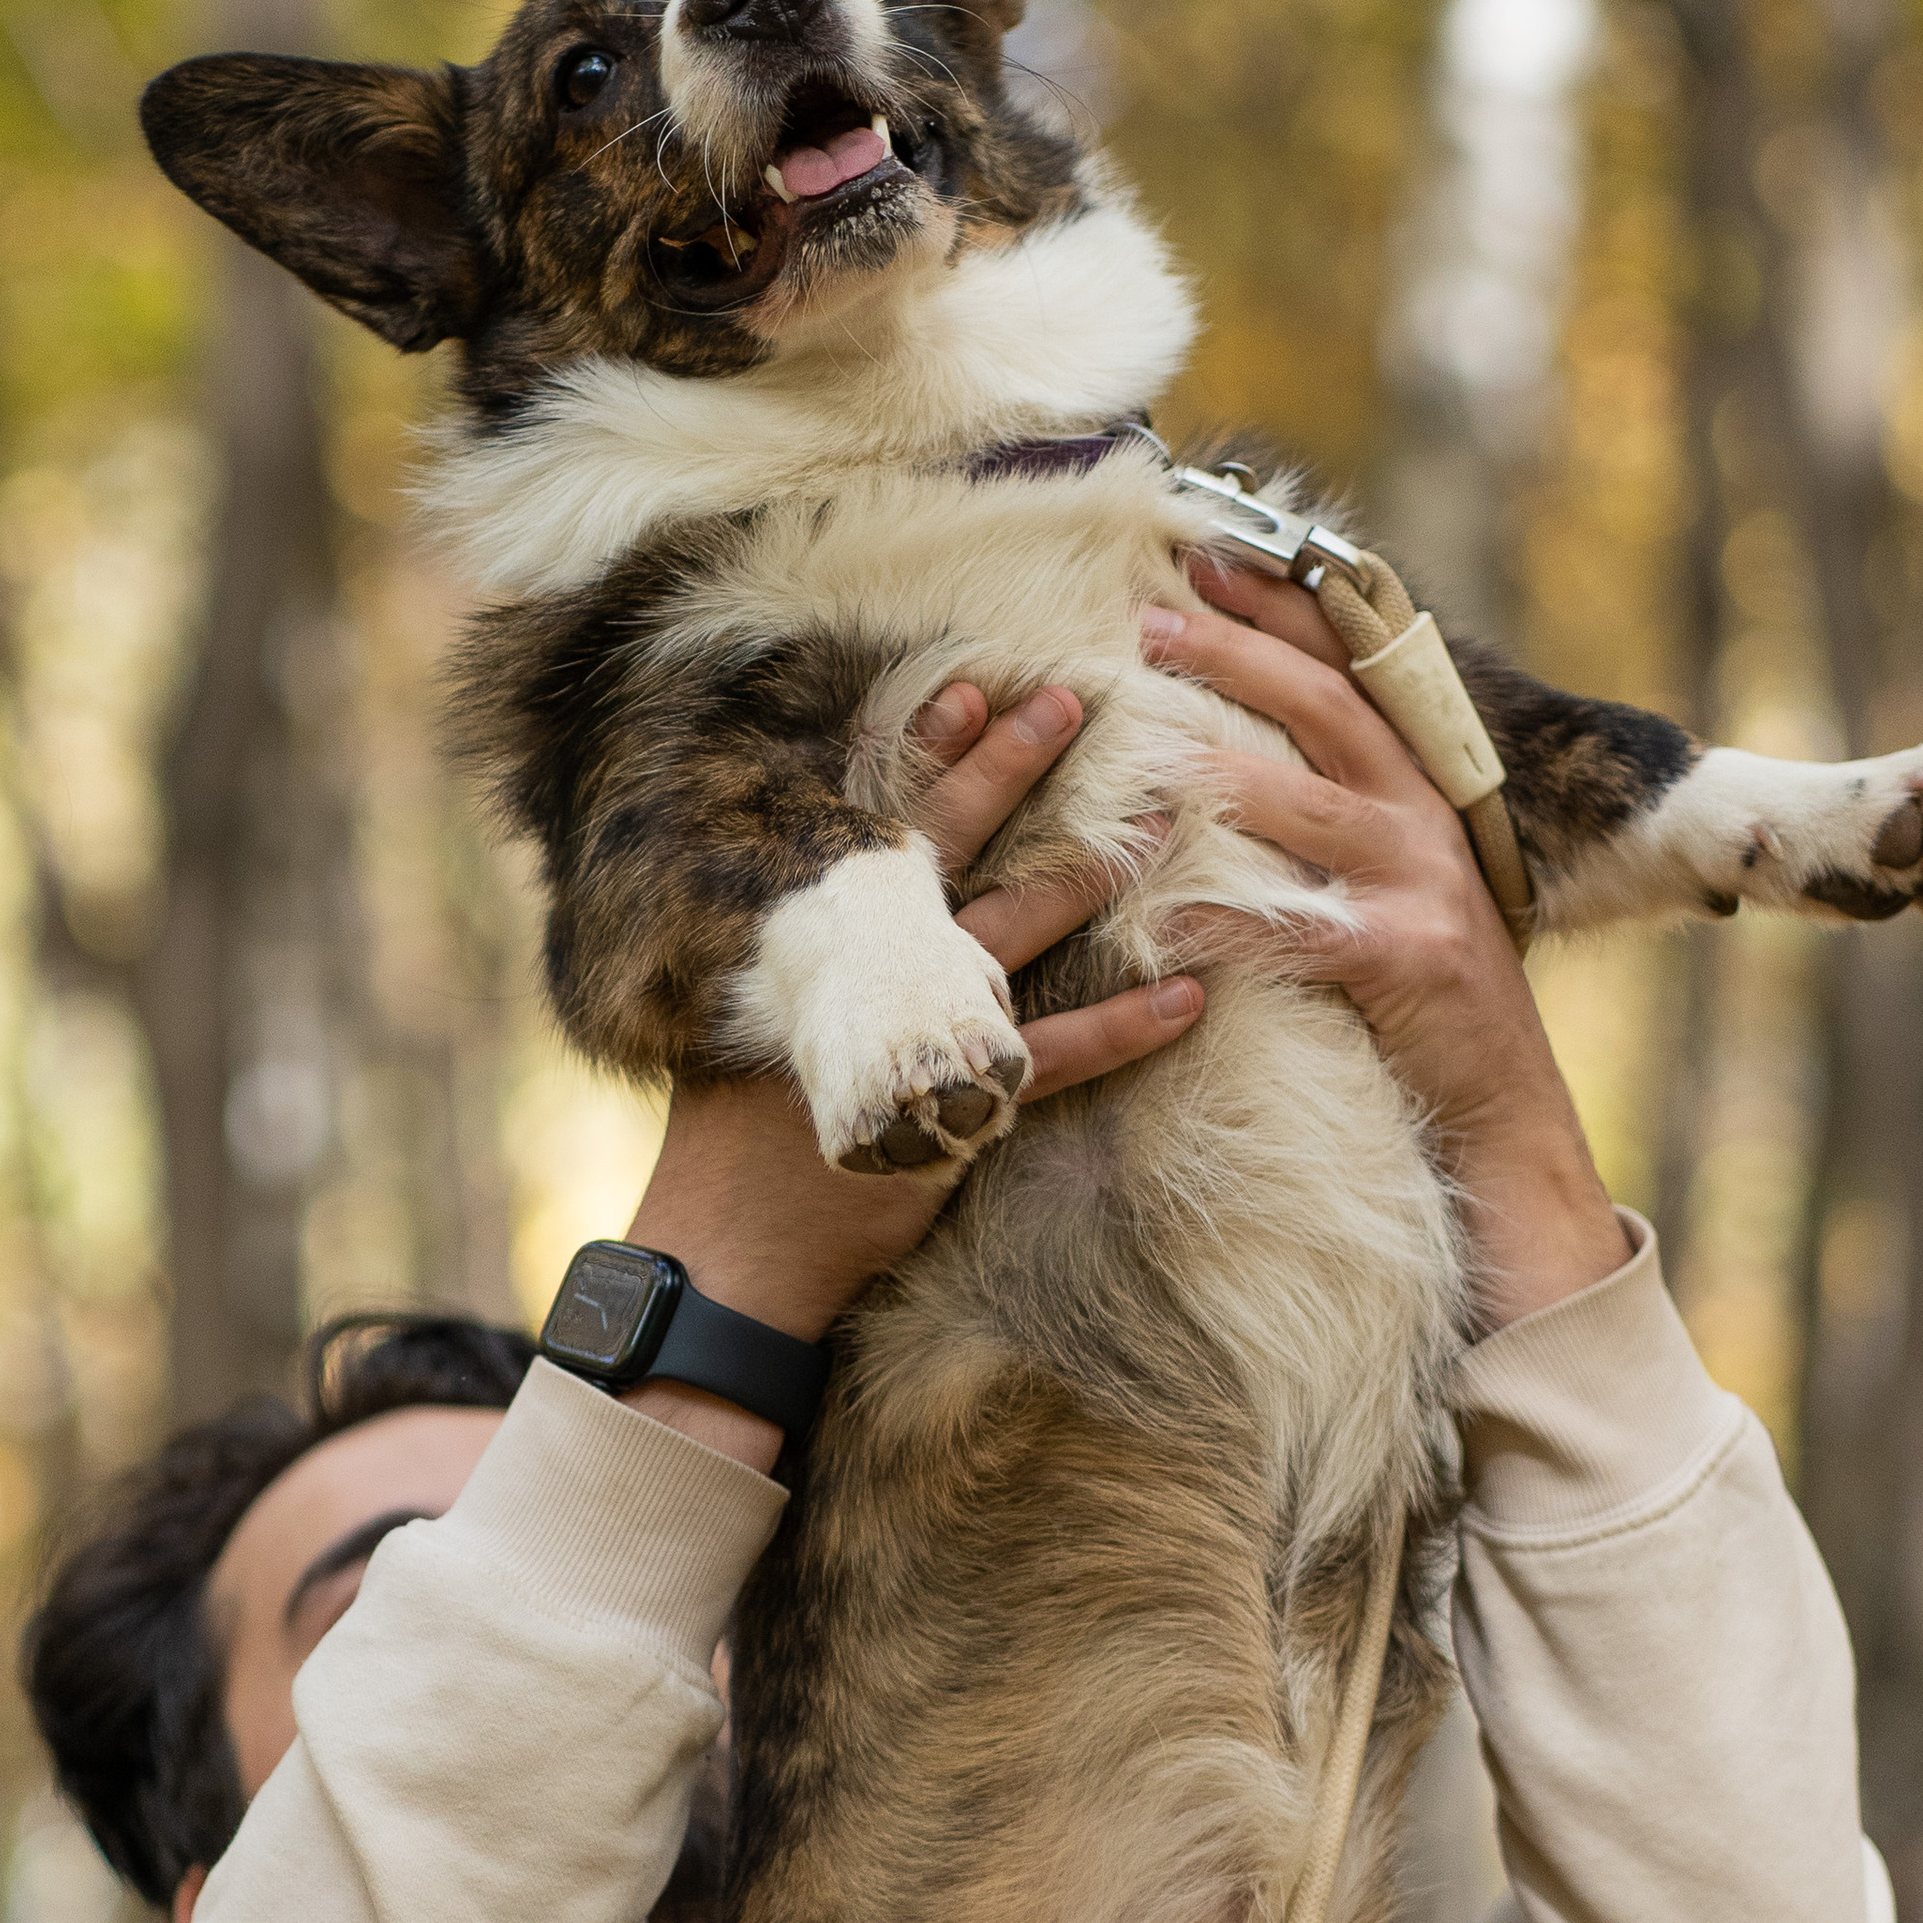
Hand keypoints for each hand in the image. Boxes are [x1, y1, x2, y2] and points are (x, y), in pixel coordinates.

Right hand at [623, 680, 1204, 1464]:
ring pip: (1022, 929)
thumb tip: (824, 893)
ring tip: (1166, 824)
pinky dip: (1126, 1026)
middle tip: (1077, 699)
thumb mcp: (752, 1017)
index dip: (926, 751)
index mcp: (823, 935)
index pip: (879, 818)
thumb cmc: (736, 1131)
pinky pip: (1060, 1057)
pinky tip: (1189, 996)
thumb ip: (799, 957)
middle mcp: (877, 963)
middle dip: (1016, 767)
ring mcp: (923, 1029)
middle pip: (957, 843)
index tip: (969, 684)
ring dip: (1095, 873)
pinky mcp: (962, 1104)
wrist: (733, 1238)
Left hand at [1142, 564, 1629, 1336]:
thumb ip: (1330, 824)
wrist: (1506, 1118)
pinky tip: (1160, 917)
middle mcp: (1430, 823)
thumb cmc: (1422, 1008)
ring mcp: (1426, 890)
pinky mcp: (1411, 964)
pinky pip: (1302, 932)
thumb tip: (1228, 761)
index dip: (1282, 608)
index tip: (1207, 554)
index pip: (1350, 671)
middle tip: (1150, 621)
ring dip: (1222, 769)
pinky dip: (1229, 923)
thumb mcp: (1390, 892)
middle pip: (1331, 710)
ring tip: (1140, 744)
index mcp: (1421, 792)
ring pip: (1313, 805)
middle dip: (1241, 656)